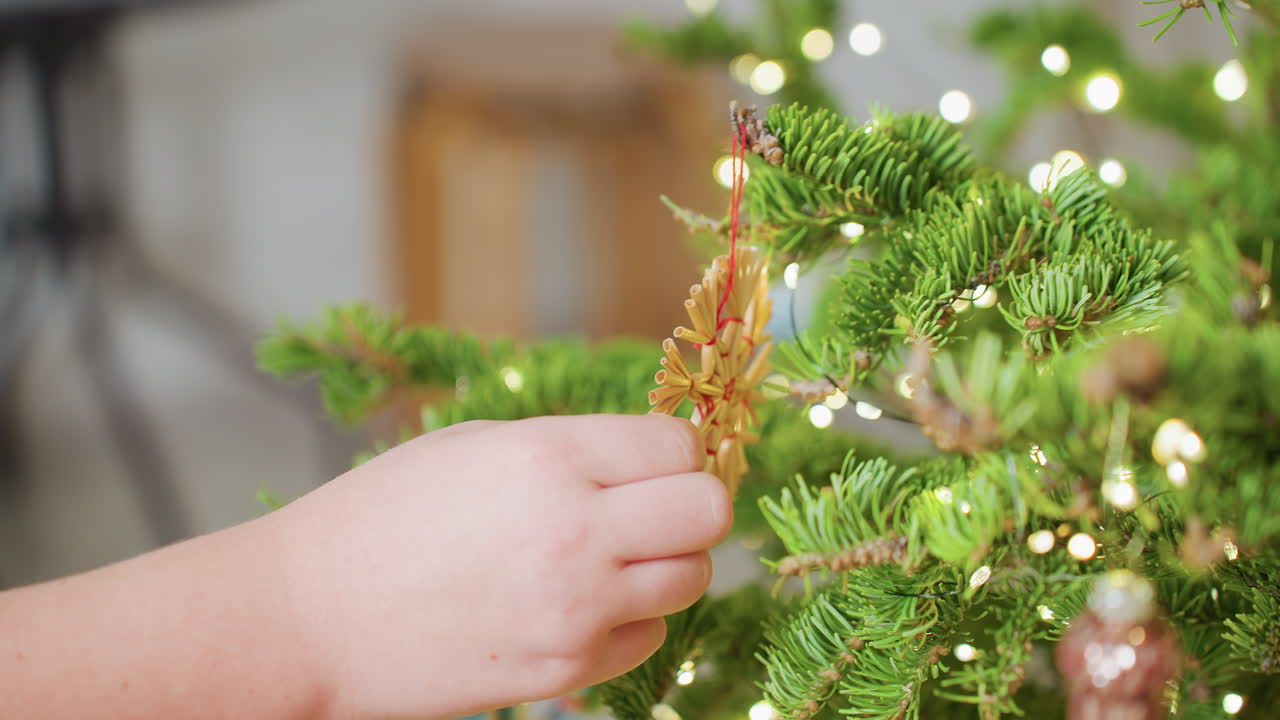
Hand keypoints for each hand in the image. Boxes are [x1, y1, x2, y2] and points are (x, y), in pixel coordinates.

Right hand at [270, 414, 731, 718]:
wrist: (310, 619)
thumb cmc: (383, 515)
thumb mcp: (477, 446)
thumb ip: (572, 448)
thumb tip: (654, 456)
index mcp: (549, 458)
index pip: (678, 447)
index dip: (675, 450)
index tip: (655, 460)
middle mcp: (576, 532)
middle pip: (707, 513)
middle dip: (692, 505)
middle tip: (656, 508)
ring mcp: (576, 609)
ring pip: (692, 579)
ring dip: (666, 564)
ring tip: (612, 557)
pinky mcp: (566, 669)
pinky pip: (648, 637)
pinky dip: (628, 620)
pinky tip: (576, 604)